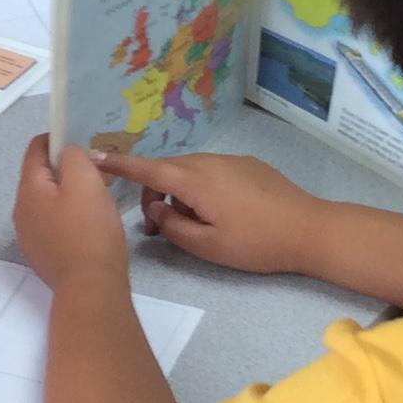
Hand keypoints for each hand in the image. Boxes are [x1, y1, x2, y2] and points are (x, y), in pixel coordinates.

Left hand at [12, 136, 131, 290]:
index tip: (81, 145)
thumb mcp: (86, 181)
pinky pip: (51, 225)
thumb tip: (67, 154)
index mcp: (28, 189)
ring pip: (45, 202)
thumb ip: (74, 157)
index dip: (57, 139)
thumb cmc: (90, 230)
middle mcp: (21, 211)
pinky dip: (66, 219)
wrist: (90, 287)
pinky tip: (86, 228)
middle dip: (63, 170)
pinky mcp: (41, 255)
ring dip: (65, 196)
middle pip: (39, 177)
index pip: (35, 149)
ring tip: (93, 202)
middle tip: (93, 174)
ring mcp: (28, 236)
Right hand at [90, 149, 324, 275]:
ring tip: (186, 225)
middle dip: (153, 194)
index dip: (118, 163)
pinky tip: (216, 215)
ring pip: (189, 171)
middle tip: (155, 230)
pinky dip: (199, 188)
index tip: (92, 157)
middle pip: (167, 170)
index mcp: (196, 180)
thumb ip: (172, 226)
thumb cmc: (256, 243)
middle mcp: (209, 162)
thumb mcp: (208, 246)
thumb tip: (153, 208)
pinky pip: (210, 172)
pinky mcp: (248, 166)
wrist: (310, 230)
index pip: (147, 167)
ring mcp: (230, 161)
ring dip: (177, 192)